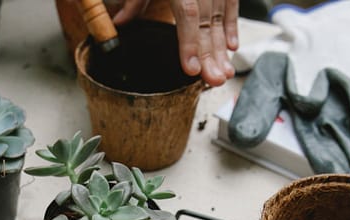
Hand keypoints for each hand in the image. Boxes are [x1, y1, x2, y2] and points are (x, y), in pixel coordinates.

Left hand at [111, 0, 238, 85]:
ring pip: (221, 16)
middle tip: (214, 81)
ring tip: (223, 73)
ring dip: (222, 47)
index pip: (188, 13)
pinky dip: (231, 25)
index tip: (191, 69)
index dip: (189, 43)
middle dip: (211, 53)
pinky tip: (231, 46)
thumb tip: (118, 25)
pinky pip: (231, 4)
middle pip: (208, 20)